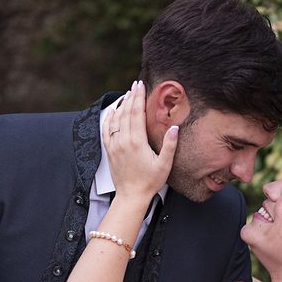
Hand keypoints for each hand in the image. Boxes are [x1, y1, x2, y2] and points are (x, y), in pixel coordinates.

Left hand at [102, 80, 177, 200]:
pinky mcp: (110, 151)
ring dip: (122, 105)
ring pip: (116, 119)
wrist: (131, 196)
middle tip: (136, 85)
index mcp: (137, 142)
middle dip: (131, 97)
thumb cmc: (149, 182)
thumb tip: (174, 128)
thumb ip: (170, 145)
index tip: (141, 86)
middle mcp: (123, 141)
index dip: (139, 98)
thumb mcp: (164, 165)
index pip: (137, 113)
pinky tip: (113, 112)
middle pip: (126, 112)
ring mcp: (114, 145)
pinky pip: (106, 130)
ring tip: (127, 95)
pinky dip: (109, 118)